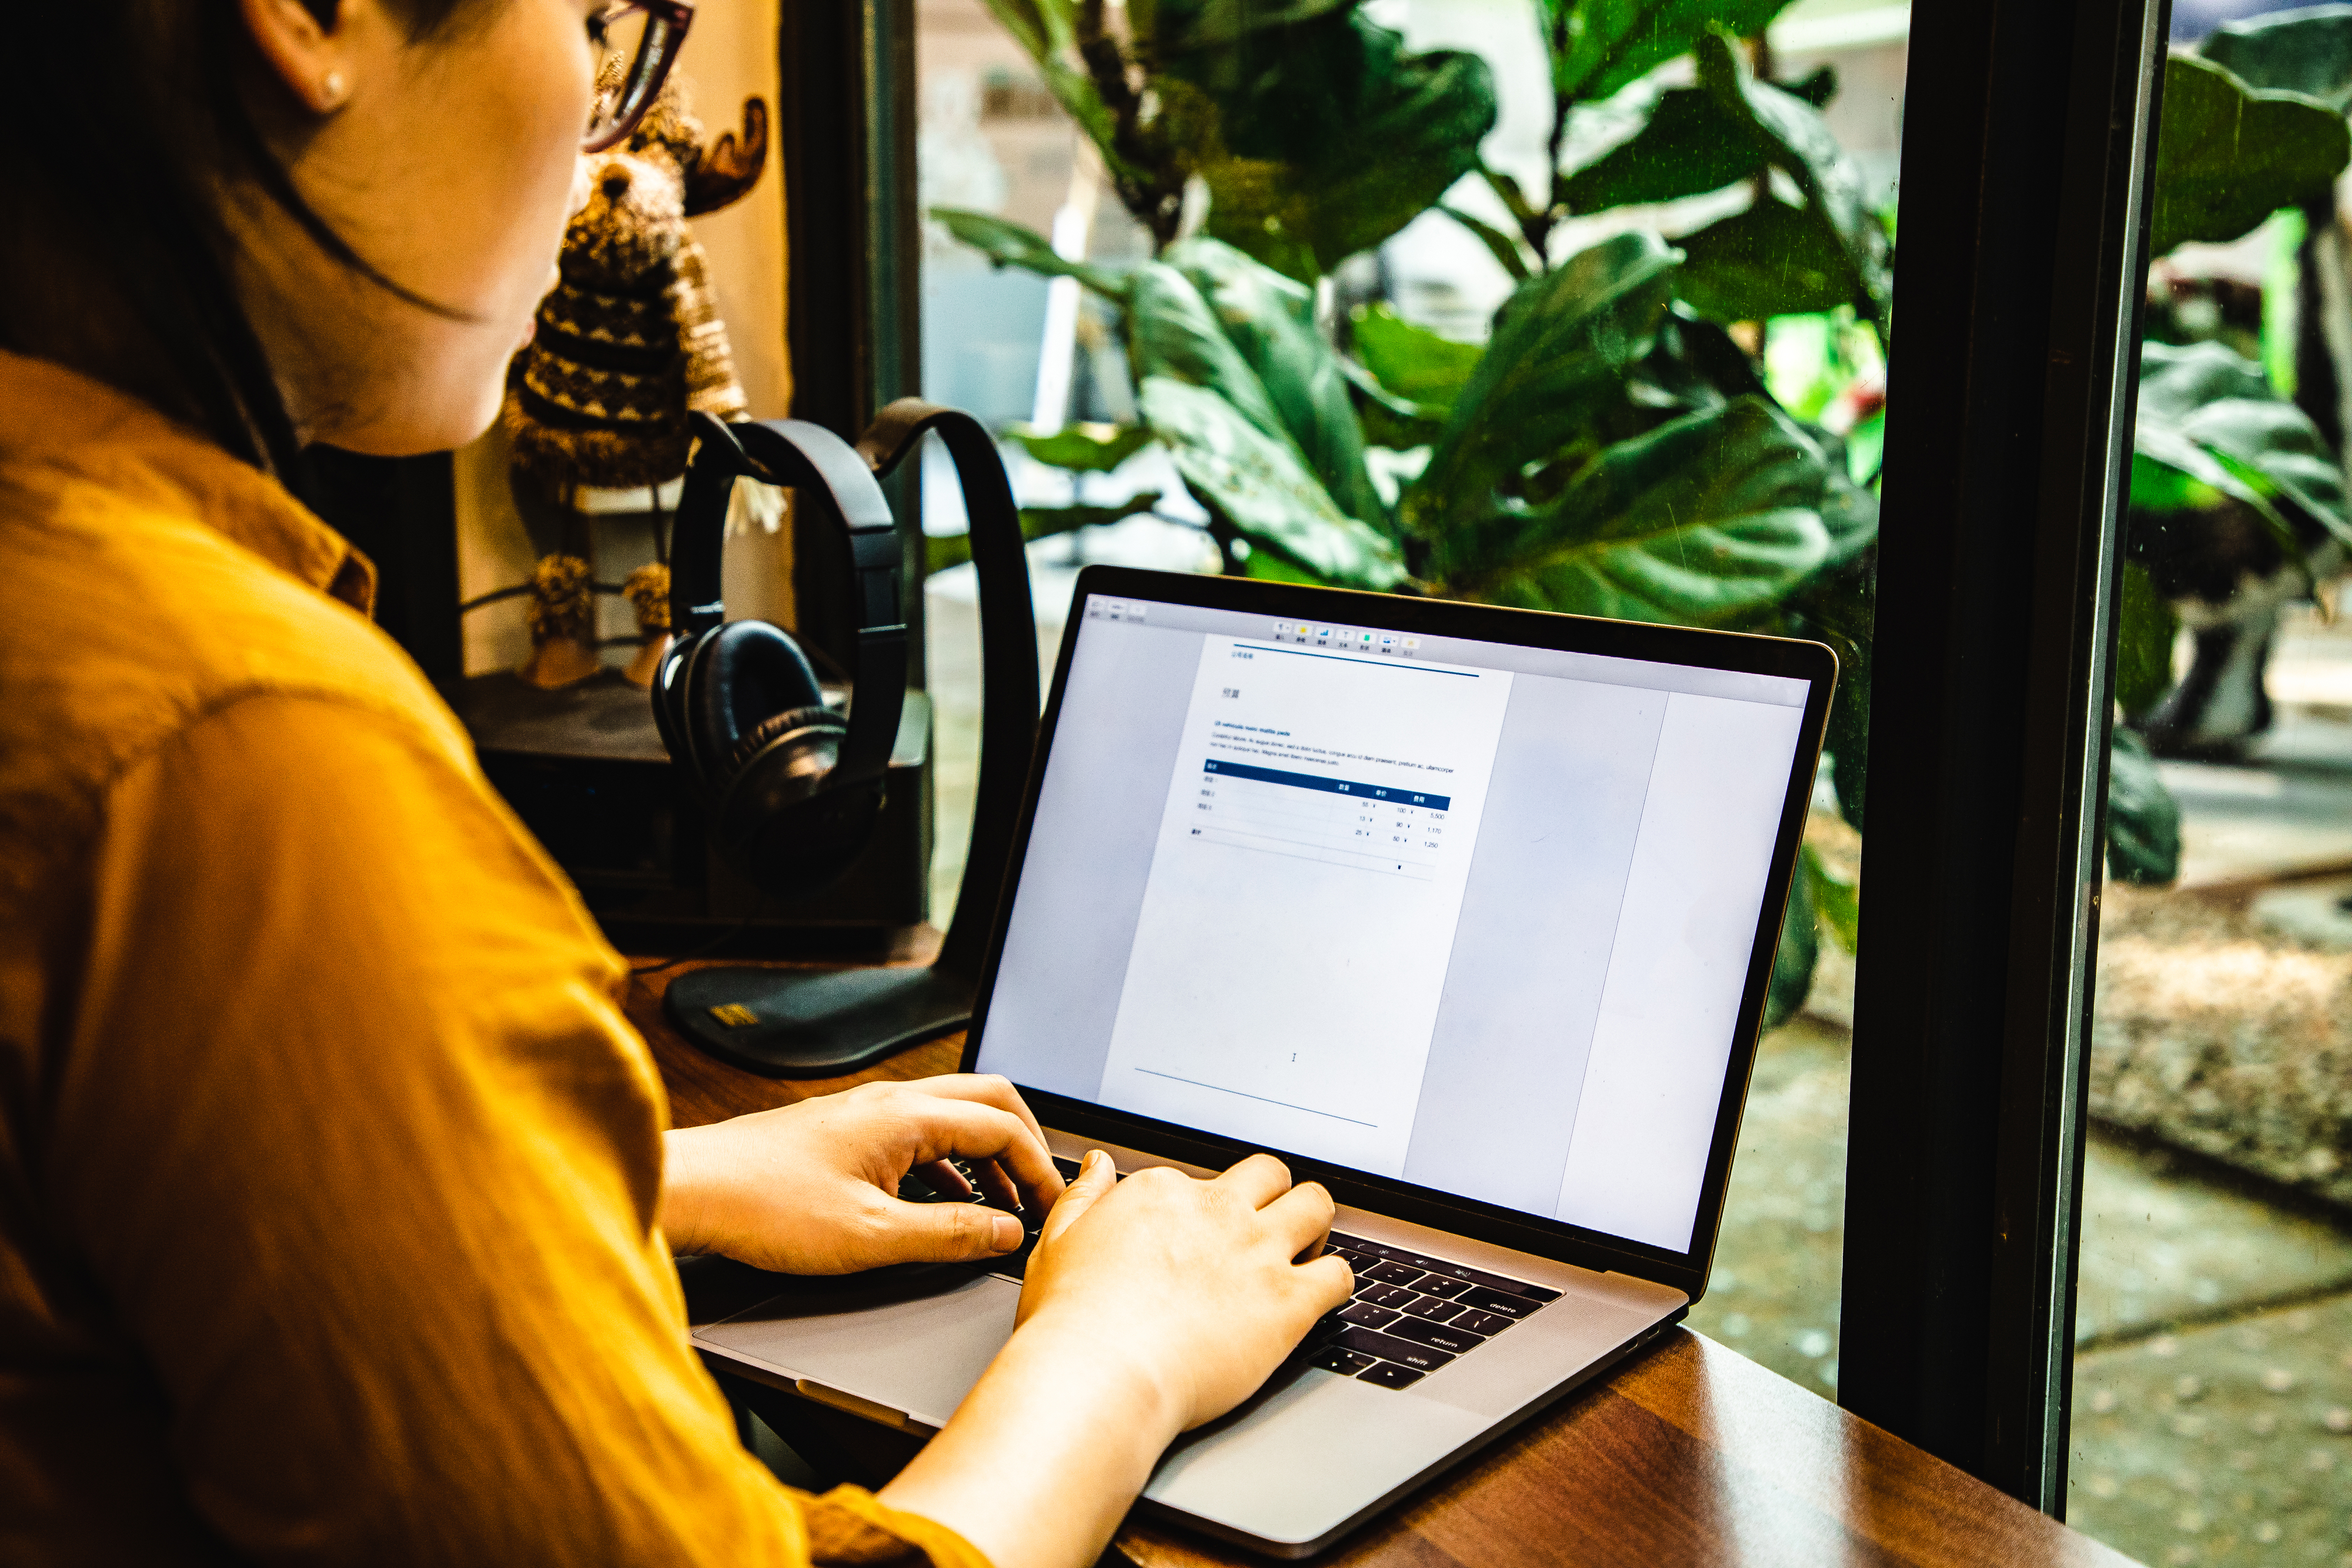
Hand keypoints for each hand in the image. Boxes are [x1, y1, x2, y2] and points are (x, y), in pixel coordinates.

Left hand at [657, 1075, 1064, 1272]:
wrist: (693, 1191)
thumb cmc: (764, 1207)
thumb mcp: (872, 1237)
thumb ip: (949, 1234)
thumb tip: (1005, 1233)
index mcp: (906, 1116)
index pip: (1003, 1125)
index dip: (1040, 1167)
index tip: (1053, 1206)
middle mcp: (890, 1102)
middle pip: (988, 1100)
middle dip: (1023, 1144)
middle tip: (1039, 1191)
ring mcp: (865, 1113)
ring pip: (951, 1116)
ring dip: (985, 1155)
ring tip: (998, 1205)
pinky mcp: (844, 1133)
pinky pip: (918, 1134)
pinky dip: (948, 1163)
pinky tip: (943, 1202)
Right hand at [1018, 1150, 1353, 1431]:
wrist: (1099, 1374)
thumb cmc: (1072, 1321)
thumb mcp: (1057, 1242)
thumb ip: (1084, 1196)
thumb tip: (1100, 1165)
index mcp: (1163, 1193)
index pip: (1205, 1182)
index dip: (1207, 1212)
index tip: (1200, 1239)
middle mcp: (1216, 1212)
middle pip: (1272, 1175)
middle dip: (1276, 1195)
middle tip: (1268, 1228)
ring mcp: (1256, 1253)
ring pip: (1317, 1206)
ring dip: (1315, 1225)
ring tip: (1303, 1252)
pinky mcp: (1287, 1302)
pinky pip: (1340, 1274)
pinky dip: (1336, 1281)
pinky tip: (1318, 1297)